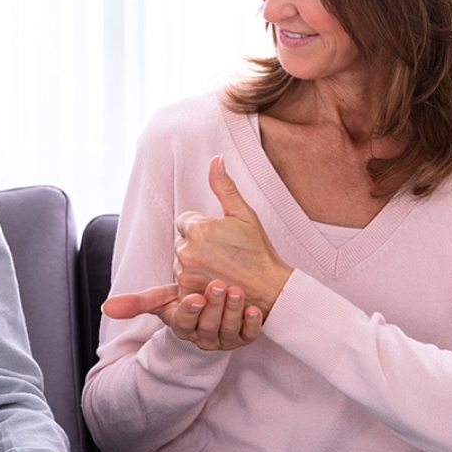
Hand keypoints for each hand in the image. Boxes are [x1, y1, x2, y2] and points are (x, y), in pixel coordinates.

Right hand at [103, 280, 261, 349]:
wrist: (214, 313)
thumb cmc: (186, 302)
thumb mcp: (162, 301)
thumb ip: (137, 302)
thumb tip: (106, 307)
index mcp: (182, 327)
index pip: (182, 323)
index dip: (188, 312)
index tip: (194, 297)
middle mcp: (203, 337)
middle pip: (208, 326)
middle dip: (214, 307)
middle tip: (218, 284)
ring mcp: (225, 340)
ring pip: (229, 331)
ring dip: (232, 312)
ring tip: (236, 291)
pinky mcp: (244, 338)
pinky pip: (250, 335)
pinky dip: (252, 323)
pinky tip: (254, 308)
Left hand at [173, 156, 291, 316]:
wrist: (269, 287)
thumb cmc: (258, 250)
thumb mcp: (244, 214)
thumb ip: (224, 186)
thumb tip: (216, 158)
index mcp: (197, 228)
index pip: (185, 221)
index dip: (203, 228)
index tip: (221, 238)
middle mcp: (187, 251)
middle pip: (181, 241)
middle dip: (197, 245)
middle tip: (223, 253)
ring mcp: (185, 273)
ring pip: (181, 262)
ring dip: (195, 264)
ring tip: (221, 268)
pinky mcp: (187, 292)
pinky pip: (181, 281)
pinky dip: (194, 282)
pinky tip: (214, 280)